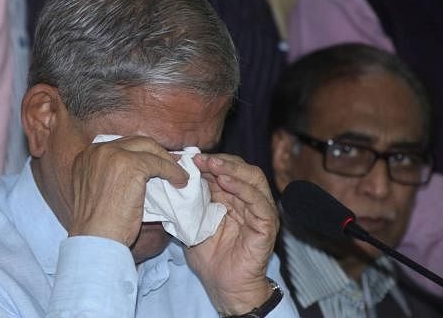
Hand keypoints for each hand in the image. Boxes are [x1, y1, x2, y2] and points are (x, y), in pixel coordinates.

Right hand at [68, 136, 188, 245]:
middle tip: (172, 163)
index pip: (122, 146)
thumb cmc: (98, 225)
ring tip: (178, 174)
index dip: (141, 153)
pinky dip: (173, 172)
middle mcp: (98, 150)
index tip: (155, 161)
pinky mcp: (131, 166)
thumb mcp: (99, 190)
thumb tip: (141, 169)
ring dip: (167, 161)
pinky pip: (160, 164)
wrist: (96, 239)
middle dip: (156, 152)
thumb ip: (112, 174)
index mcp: (88, 155)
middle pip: (136, 142)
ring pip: (150, 150)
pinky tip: (180, 181)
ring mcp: (114, 155)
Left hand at [187, 154, 279, 314]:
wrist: (224, 286)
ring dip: (231, 169)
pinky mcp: (267, 225)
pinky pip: (260, 202)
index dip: (209, 162)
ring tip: (212, 165)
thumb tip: (175, 178)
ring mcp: (260, 211)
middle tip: (199, 158)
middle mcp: (250, 200)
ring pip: (253, 179)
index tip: (188, 158)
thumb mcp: (194, 222)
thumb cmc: (210, 257)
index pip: (227, 170)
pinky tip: (226, 182)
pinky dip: (243, 188)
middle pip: (242, 168)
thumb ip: (190, 201)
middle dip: (220, 161)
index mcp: (234, 198)